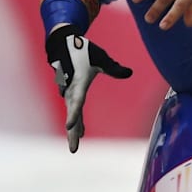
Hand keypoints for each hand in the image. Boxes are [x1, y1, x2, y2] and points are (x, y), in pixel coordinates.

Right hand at [44, 25, 131, 152]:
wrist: (62, 42)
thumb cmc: (82, 49)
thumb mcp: (101, 58)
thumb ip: (114, 68)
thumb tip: (129, 73)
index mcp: (78, 82)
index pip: (77, 101)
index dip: (73, 114)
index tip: (69, 126)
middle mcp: (71, 89)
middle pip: (72, 114)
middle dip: (72, 132)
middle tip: (73, 149)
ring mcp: (68, 91)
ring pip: (72, 113)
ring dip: (74, 128)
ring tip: (75, 144)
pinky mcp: (69, 92)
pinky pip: (73, 109)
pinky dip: (76, 120)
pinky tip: (80, 131)